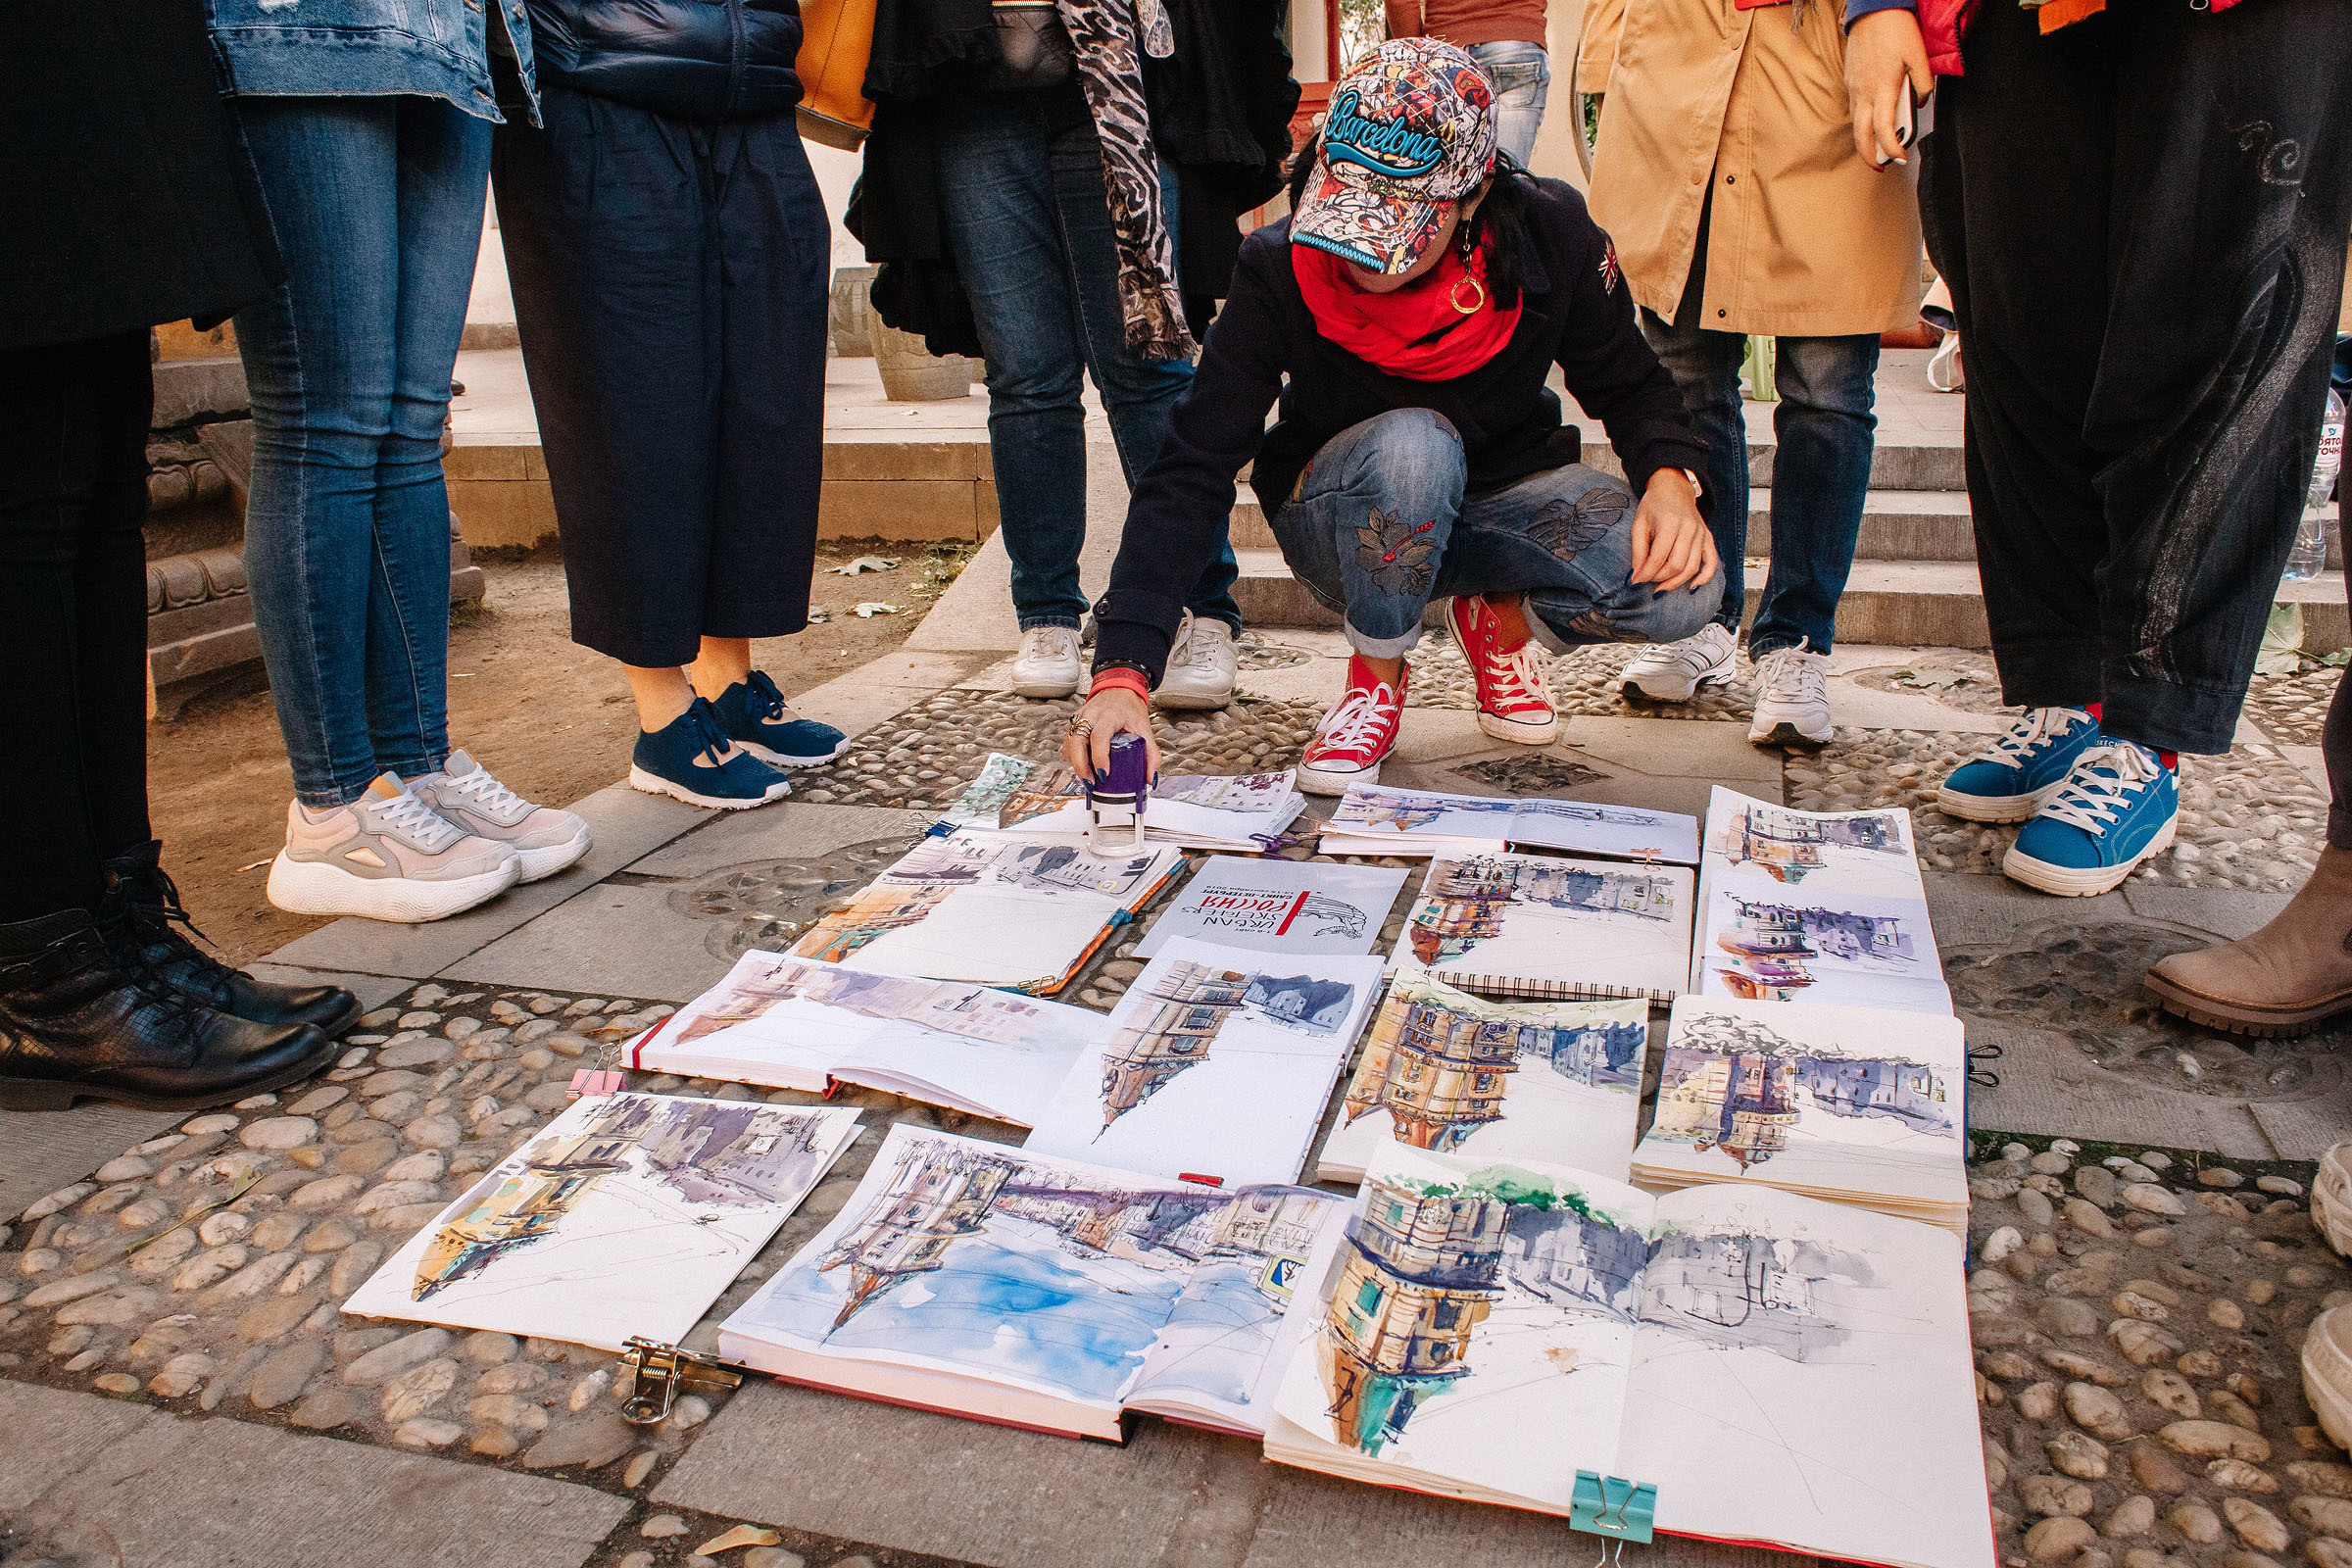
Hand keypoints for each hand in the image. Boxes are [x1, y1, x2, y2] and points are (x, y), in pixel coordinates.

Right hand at [1059, 685, 1160, 781]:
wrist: (1119, 690)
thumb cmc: (1130, 709)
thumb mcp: (1145, 729)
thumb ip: (1151, 754)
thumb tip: (1151, 778)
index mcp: (1109, 715)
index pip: (1099, 736)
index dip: (1099, 757)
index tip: (1104, 774)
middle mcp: (1091, 715)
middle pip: (1077, 741)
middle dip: (1081, 766)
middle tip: (1091, 783)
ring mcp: (1079, 718)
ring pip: (1069, 743)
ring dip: (1075, 764)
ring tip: (1087, 778)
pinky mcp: (1074, 724)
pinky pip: (1067, 743)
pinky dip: (1072, 757)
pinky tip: (1082, 766)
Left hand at [1629, 469, 1717, 592]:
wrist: (1673, 489)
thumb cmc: (1654, 506)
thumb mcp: (1639, 524)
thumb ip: (1637, 550)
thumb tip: (1635, 576)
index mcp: (1670, 522)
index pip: (1659, 557)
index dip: (1645, 573)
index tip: (1634, 582)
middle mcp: (1689, 528)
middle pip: (1677, 565)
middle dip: (1659, 578)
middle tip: (1647, 580)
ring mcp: (1701, 533)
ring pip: (1692, 567)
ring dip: (1676, 582)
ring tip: (1661, 588)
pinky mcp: (1708, 538)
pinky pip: (1711, 562)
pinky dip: (1704, 578)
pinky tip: (1692, 588)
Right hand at [1846, 9, 1931, 169]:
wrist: (1873, 9)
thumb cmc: (1896, 29)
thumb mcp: (1919, 56)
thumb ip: (1923, 84)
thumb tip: (1920, 103)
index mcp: (1883, 87)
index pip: (1884, 129)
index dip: (1891, 148)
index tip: (1900, 157)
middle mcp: (1864, 92)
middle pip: (1861, 135)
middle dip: (1869, 156)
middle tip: (1881, 166)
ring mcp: (1854, 87)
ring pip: (1856, 123)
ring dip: (1865, 140)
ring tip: (1878, 148)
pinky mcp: (1850, 81)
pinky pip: (1855, 108)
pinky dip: (1863, 121)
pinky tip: (1873, 121)